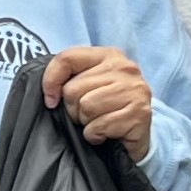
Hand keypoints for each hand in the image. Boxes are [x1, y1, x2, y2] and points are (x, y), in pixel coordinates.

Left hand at [44, 44, 154, 161]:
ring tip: (98, 122)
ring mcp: (135, 89)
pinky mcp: (140, 112)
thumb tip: (50, 95)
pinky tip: (106, 133)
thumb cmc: (107, 109)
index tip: (51, 101)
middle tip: (88, 115)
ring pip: (86, 107)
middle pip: (73, 89)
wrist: (137, 135)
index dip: (50, 81)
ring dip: (86, 122)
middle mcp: (124, 68)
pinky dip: (96, 135)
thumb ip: (70, 79)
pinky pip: (99, 126)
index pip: (67, 58)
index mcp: (108, 55)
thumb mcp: (89, 86)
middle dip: (73, 109)